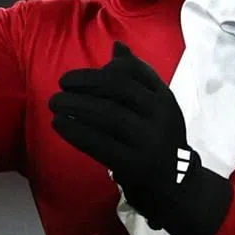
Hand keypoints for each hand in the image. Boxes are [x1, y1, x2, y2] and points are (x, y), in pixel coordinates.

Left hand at [50, 42, 232, 234]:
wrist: (179, 188)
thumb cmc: (158, 141)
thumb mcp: (155, 108)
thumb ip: (137, 79)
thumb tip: (117, 46)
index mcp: (165, 98)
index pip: (134, 71)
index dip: (101, 70)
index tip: (76, 77)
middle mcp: (161, 115)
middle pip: (118, 89)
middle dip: (85, 84)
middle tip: (60, 86)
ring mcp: (150, 140)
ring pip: (108, 114)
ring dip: (76, 105)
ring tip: (55, 103)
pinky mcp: (136, 164)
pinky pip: (100, 143)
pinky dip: (77, 131)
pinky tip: (60, 124)